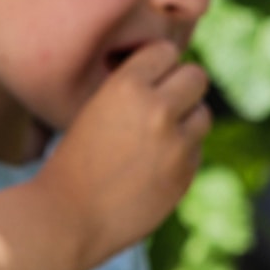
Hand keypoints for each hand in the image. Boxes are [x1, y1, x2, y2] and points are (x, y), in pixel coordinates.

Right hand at [35, 40, 210, 264]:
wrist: (66, 218)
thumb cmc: (71, 163)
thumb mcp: (93, 110)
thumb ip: (132, 92)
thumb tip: (170, 78)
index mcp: (126, 86)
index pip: (166, 51)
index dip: (157, 65)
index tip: (147, 78)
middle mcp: (157, 110)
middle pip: (196, 76)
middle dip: (181, 87)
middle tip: (162, 103)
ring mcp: (176, 145)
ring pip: (203, 114)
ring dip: (186, 120)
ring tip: (156, 137)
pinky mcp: (184, 175)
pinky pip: (196, 150)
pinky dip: (181, 154)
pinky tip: (152, 167)